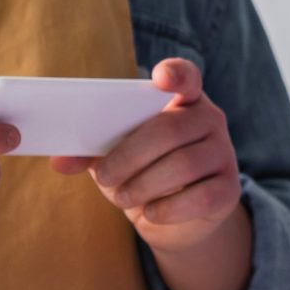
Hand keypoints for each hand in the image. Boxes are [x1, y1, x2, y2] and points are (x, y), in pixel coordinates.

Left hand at [52, 59, 242, 252]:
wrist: (173, 216)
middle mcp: (210, 120)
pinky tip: (149, 213)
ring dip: (143, 185)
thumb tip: (60, 161)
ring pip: (183, 165)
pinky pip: (200, 197)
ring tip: (121, 197)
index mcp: (182, 99)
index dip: (175, 73)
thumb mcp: (115, 155)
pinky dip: (167, 208)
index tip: (159, 78)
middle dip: (130, 156)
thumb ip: (90, 151)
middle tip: (103, 176)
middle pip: (169, 130)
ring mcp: (223, 154)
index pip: (186, 76)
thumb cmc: (142, 172)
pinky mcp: (230, 190)